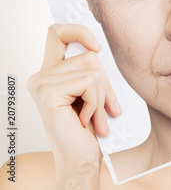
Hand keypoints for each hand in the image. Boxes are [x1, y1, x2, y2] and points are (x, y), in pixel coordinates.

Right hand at [28, 24, 121, 189]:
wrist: (81, 160)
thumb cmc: (90, 129)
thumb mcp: (94, 92)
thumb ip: (93, 70)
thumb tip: (99, 49)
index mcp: (51, 72)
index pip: (57, 33)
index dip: (78, 31)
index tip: (97, 47)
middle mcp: (41, 75)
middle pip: (89, 56)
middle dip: (106, 83)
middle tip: (106, 109)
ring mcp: (41, 83)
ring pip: (93, 70)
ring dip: (102, 97)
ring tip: (94, 117)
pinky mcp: (47, 92)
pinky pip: (88, 83)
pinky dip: (96, 103)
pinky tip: (85, 120)